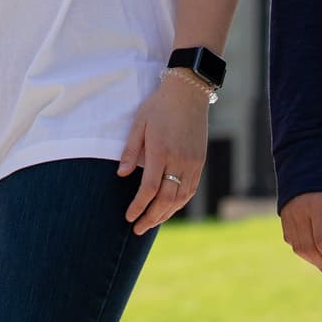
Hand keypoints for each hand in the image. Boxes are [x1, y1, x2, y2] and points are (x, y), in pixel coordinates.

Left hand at [117, 71, 207, 234]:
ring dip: (166, 214)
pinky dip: (179, 202)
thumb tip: (121, 175)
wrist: (189, 92)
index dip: (139, 206)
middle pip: (166, 199)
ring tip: (151, 222)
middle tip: (138, 229)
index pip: (150, 189)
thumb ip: (131, 151)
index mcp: (161, 151)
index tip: (129, 217)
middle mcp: (179, 160)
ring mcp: (192, 162)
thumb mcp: (139, 124)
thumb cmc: (159, 106)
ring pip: (181, 197)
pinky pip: (191, 189)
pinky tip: (169, 208)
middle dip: (151, 217)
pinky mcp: (200, 161)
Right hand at [280, 190, 321, 278]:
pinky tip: (316, 254)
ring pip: (298, 247)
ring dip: (313, 261)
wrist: (302, 154)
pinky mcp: (283, 215)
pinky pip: (291, 239)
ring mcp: (288, 214)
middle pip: (308, 248)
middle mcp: (298, 211)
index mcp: (315, 205)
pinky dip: (303, 250)